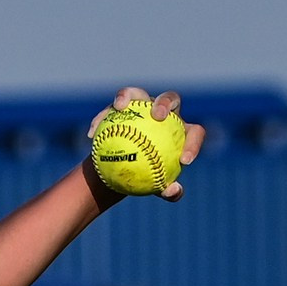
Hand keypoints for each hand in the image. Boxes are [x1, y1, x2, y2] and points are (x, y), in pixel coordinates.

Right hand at [86, 88, 204, 202]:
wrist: (125, 169)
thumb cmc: (145, 179)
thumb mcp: (157, 188)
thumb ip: (168, 192)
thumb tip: (171, 191)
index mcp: (182, 130)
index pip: (194, 132)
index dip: (193, 144)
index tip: (183, 161)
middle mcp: (165, 113)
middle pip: (171, 98)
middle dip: (164, 103)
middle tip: (157, 116)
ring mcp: (142, 106)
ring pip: (138, 94)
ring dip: (129, 95)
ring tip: (119, 107)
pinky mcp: (121, 107)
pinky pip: (110, 109)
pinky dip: (101, 118)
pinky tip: (92, 134)